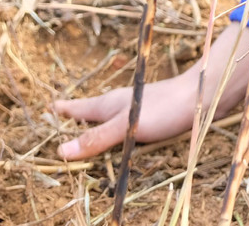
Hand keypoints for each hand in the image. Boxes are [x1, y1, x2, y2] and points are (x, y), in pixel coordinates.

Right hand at [54, 23, 248, 159]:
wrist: (203, 96)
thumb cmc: (165, 107)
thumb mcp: (126, 125)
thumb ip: (97, 138)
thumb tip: (61, 152)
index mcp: (108, 104)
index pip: (77, 108)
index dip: (60, 110)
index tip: (45, 108)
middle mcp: (120, 105)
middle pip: (91, 113)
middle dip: (75, 119)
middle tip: (58, 122)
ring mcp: (137, 110)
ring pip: (110, 119)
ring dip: (97, 127)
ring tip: (84, 133)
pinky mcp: (153, 118)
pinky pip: (127, 129)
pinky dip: (118, 136)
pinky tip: (120, 142)